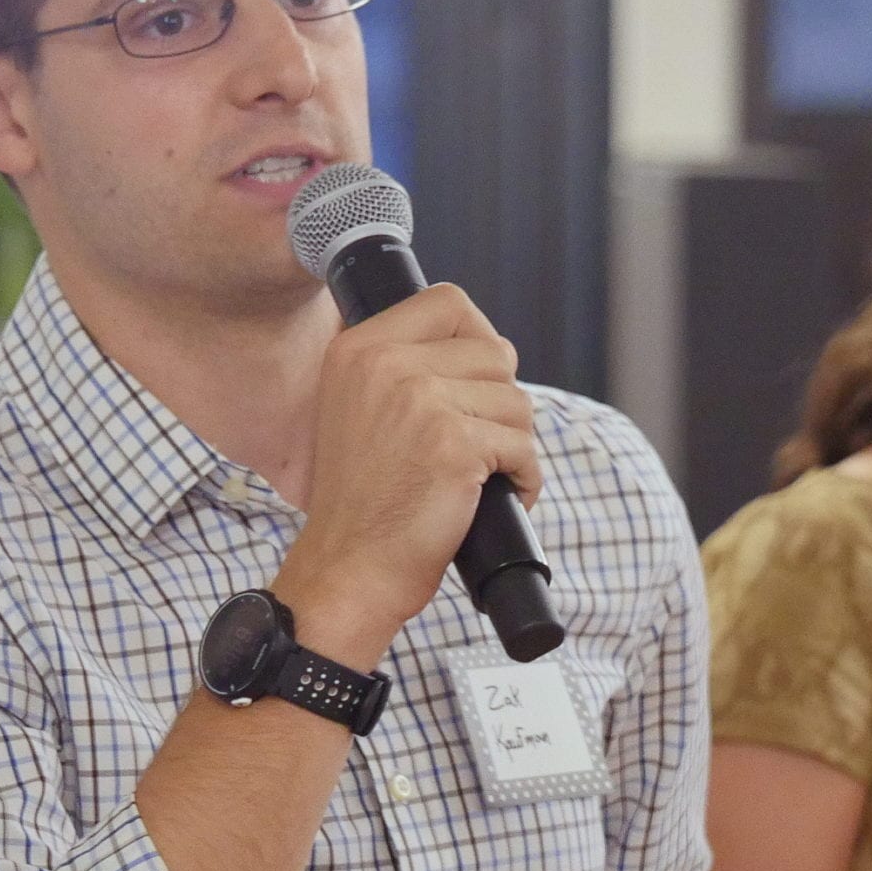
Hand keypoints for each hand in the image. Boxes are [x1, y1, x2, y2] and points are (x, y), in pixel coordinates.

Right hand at [274, 284, 540, 668]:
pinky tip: (492, 498)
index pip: (449, 302)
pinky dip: (523, 478)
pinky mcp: (454, 445)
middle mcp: (386, 364)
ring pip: (517, 400)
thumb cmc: (363, 500)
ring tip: (478, 477)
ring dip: (513, 444)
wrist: (347, 568)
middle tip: (476, 445)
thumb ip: (406, 368)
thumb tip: (493, 349)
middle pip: (495, 353)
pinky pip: (523, 447)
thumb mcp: (360, 409)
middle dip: (500, 403)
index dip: (478, 339)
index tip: (476, 384)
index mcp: (359, 348)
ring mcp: (421, 401)